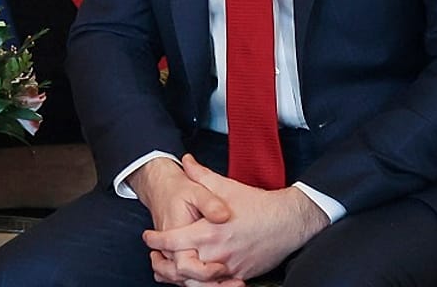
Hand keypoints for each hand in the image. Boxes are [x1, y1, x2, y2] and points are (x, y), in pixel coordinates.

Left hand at [144, 155, 329, 281]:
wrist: (288, 222)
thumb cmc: (257, 205)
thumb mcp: (226, 186)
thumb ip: (201, 175)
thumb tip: (185, 161)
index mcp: (209, 231)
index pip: (172, 242)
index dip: (155, 241)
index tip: (149, 237)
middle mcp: (216, 253)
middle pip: (180, 267)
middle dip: (163, 263)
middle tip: (156, 255)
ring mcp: (228, 267)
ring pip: (196, 280)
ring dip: (181, 275)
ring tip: (171, 266)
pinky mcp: (239, 275)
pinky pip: (215, 283)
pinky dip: (202, 280)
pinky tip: (196, 271)